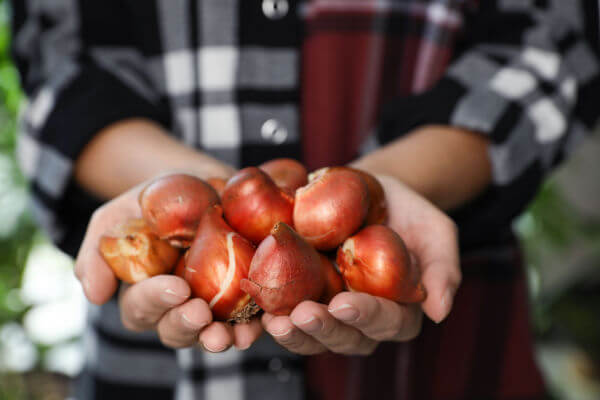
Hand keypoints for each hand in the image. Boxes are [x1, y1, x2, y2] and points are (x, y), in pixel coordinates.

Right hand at [74, 180, 262, 351]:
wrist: (202, 177)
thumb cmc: (156, 198)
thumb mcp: (120, 214)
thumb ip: (99, 251)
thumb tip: (96, 296)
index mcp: (144, 290)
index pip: (141, 308)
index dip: (156, 302)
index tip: (176, 287)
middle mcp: (176, 304)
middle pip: (175, 330)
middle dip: (186, 325)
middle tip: (199, 312)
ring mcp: (211, 304)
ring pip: (209, 334)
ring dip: (218, 338)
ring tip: (230, 334)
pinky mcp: (243, 296)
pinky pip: (249, 320)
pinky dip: (254, 327)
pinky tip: (259, 325)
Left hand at [262, 175, 460, 354]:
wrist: (367, 191)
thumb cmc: (407, 212)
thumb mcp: (435, 231)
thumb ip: (442, 268)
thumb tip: (439, 311)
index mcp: (399, 309)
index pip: (388, 323)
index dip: (367, 317)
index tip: (346, 304)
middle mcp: (363, 318)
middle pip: (346, 338)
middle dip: (324, 329)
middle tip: (303, 314)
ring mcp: (330, 310)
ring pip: (313, 336)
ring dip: (294, 333)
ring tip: (275, 320)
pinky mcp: (303, 295)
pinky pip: (287, 313)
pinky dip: (272, 314)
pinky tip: (260, 306)